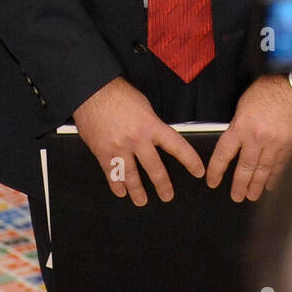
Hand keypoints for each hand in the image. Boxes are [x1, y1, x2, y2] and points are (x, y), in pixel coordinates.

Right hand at [72, 76, 203, 204]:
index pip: (177, 147)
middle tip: (167, 196)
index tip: (198, 171)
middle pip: (155, 169)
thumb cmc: (119, 94)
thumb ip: (152, 125)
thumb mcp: (145, 107)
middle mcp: (137, 139)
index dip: (190, 161)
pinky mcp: (103, 152)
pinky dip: (116, 185)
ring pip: (132, 177)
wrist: (93, 91)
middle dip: (163, 185)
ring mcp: (119, 148)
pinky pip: (111, 174)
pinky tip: (121, 192)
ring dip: (138, 191)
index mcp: (151, 125)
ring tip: (142, 200)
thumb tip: (157, 139)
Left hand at [205, 75, 291, 201]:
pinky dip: (274, 176)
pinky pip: (279, 165)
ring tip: (252, 196)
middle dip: (239, 185)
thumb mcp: (243, 104)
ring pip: (262, 170)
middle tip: (236, 197)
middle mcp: (256, 139)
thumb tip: (236, 141)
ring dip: (256, 186)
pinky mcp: (288, 145)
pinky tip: (270, 184)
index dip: (216, 171)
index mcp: (241, 127)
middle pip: (245, 168)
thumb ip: (238, 125)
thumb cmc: (268, 88)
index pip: (223, 155)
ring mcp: (274, 144)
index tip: (213, 181)